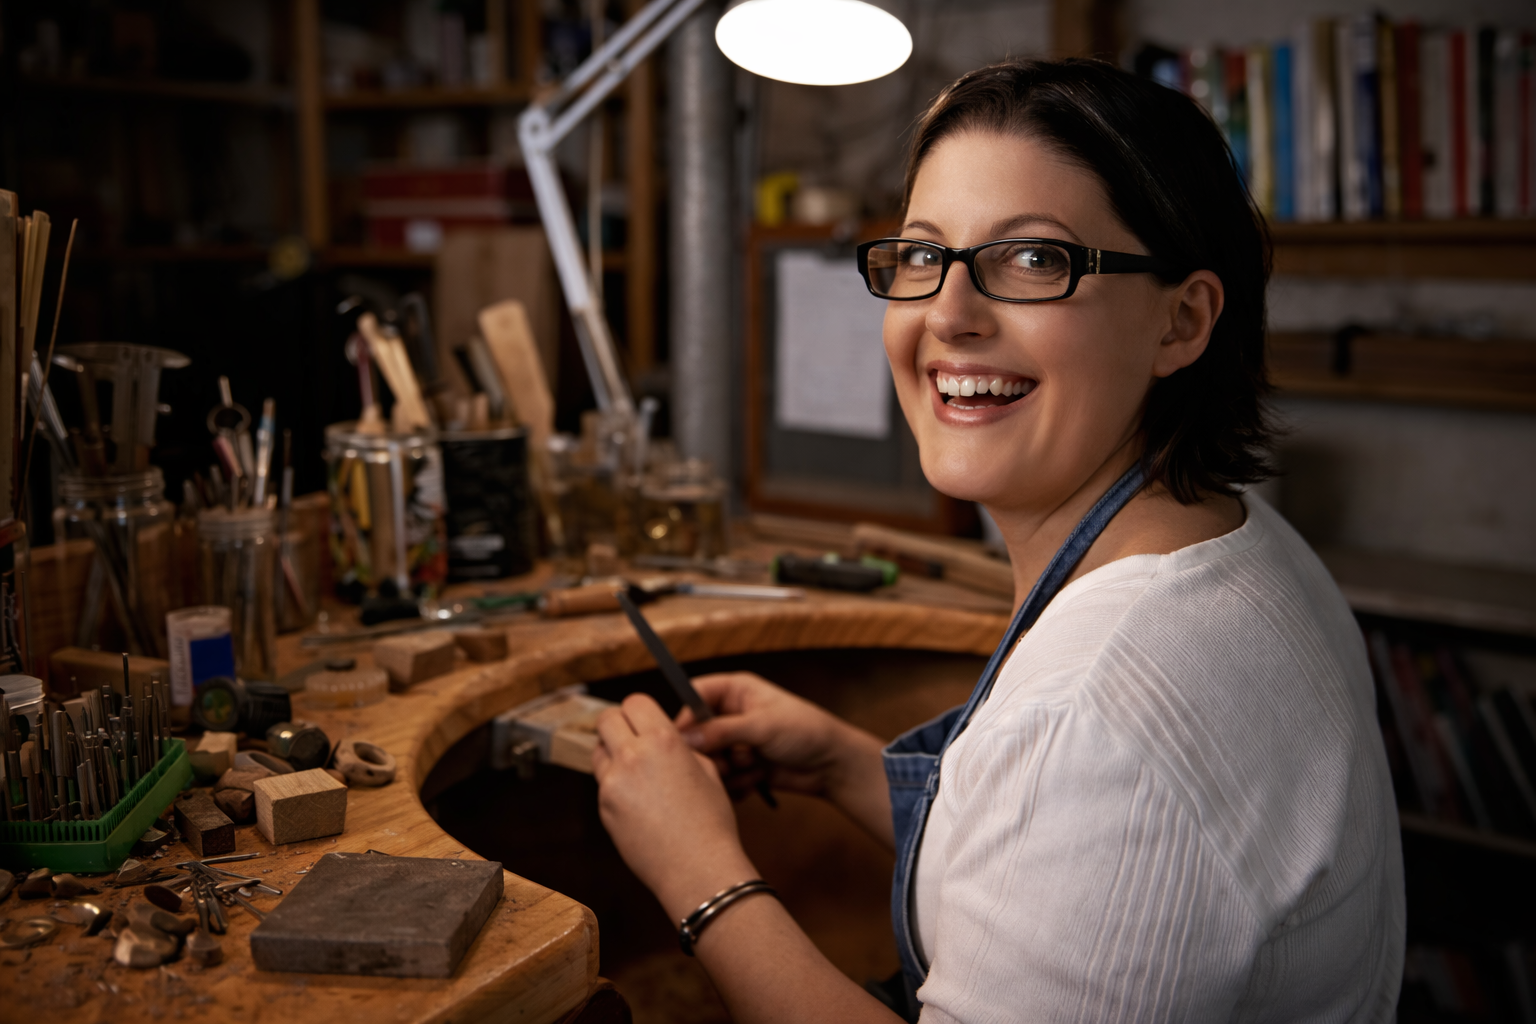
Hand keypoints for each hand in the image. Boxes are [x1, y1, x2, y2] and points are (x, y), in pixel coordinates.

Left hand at [592, 693, 758, 917]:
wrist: (698, 868)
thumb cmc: (711, 823)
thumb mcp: (707, 771)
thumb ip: (680, 749)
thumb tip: (663, 740)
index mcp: (664, 740)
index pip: (635, 702)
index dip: (640, 711)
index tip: (644, 722)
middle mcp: (634, 755)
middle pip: (606, 719)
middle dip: (617, 725)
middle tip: (630, 739)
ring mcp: (614, 782)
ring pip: (599, 752)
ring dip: (611, 755)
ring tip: (635, 774)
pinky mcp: (604, 807)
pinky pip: (603, 784)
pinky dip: (615, 787)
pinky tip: (638, 804)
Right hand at [680, 673, 893, 845]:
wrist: (833, 765)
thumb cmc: (806, 730)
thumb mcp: (763, 725)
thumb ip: (722, 730)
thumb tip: (686, 739)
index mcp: (735, 690)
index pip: (694, 697)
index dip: (685, 718)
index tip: (682, 741)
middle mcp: (731, 714)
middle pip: (696, 734)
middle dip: (712, 751)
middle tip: (730, 758)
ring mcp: (736, 743)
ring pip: (709, 760)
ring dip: (729, 769)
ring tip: (754, 765)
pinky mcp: (741, 768)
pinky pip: (722, 780)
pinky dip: (737, 784)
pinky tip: (759, 779)